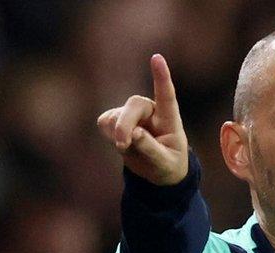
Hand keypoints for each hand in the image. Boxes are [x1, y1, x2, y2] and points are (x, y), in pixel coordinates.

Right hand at [97, 54, 188, 185]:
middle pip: (134, 105)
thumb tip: (133, 134)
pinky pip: (105, 122)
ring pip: (116, 115)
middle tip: (123, 146)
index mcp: (169, 118)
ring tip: (129, 149)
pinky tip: (121, 144)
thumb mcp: (164, 163)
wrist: (157, 172)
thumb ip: (150, 149)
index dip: (161, 76)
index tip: (157, 58)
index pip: (166, 94)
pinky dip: (109, 136)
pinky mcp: (116, 118)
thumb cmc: (168, 165)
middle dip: (125, 125)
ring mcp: (133, 113)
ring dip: (117, 134)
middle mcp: (151, 111)